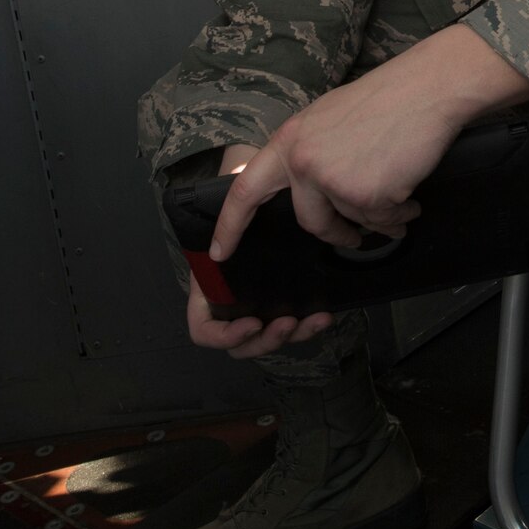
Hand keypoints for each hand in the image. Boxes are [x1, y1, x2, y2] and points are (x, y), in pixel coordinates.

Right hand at [183, 142, 333, 357]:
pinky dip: (308, 326)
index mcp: (209, 285)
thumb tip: (233, 209)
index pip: (203, 327)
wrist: (274, 184)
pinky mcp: (288, 299)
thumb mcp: (234, 193)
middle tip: (287, 324)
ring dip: (290, 337)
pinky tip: (325, 315)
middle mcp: (233, 299)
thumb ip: (231, 203)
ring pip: (270, 339)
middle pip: (241, 343)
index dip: (224, 334)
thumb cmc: (247, 188)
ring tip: (310, 321)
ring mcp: (260, 302)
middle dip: (265, 341)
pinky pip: (294, 325)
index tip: (252, 321)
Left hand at [208, 25, 528, 264]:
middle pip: (311, 222)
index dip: (230, 226)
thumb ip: (311, 153)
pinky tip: (409, 195)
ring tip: (398, 192)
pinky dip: (399, 215)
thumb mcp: (329, 121)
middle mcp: (302, 161)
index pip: (246, 190)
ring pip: (351, 223)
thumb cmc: (388, 100)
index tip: (218, 254)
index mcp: (290, 140)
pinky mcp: (364, 194)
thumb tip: (311, 191)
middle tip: (353, 239)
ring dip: (377, 218)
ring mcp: (331, 179)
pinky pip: (381, 222)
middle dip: (337, 235)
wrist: (427, 88)